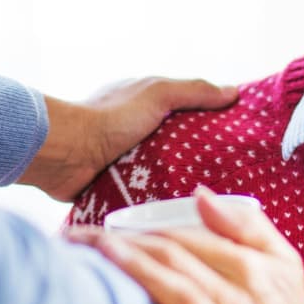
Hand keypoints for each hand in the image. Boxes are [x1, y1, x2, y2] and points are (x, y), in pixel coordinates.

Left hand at [20, 78, 236, 200]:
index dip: (213, 120)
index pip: (187, 110)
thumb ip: (193, 91)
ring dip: (181, 182)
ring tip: (214, 201)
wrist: (63, 154)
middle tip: (233, 177)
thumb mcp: (157, 95)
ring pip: (164, 170)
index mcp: (145, 104)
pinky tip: (182, 212)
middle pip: (178, 143)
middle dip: (201, 157)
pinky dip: (160, 199)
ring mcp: (125, 158)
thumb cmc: (109, 118)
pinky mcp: (115, 184)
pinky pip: (145, 192)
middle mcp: (135, 129)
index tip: (240, 138)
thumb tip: (233, 91)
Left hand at [103, 189, 303, 303]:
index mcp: (255, 271)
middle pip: (178, 263)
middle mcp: (243, 302)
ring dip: (136, 276)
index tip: (105, 225)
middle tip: (80, 238)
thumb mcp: (285, 266)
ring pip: (180, 299)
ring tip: (98, 261)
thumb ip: (247, 226)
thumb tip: (200, 194)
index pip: (192, 240)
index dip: (147, 228)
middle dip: (125, 245)